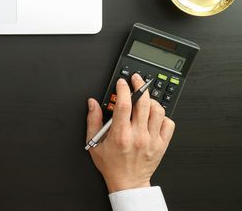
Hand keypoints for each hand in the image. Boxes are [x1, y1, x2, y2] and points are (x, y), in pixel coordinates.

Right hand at [86, 74, 175, 192]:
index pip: (124, 105)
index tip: (122, 83)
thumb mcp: (94, 143)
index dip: (123, 89)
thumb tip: (93, 103)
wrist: (128, 183)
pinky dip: (163, 115)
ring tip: (144, 98)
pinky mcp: (161, 144)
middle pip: (143, 103)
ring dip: (151, 100)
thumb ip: (93, 120)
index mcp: (120, 135)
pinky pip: (168, 123)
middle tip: (136, 80)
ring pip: (158, 111)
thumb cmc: (111, 164)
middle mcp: (138, 136)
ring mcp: (152, 140)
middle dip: (140, 86)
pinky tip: (154, 115)